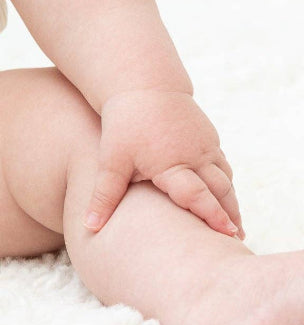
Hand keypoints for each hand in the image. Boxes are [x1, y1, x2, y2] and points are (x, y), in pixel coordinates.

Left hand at [85, 88, 242, 238]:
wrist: (142, 83)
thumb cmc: (123, 123)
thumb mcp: (111, 159)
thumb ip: (105, 195)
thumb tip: (89, 228)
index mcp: (172, 163)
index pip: (198, 194)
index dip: (212, 214)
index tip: (228, 234)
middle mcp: (195, 156)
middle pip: (220, 191)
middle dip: (230, 216)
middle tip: (236, 242)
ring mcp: (206, 146)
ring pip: (225, 180)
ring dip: (231, 203)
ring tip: (233, 228)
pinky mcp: (209, 138)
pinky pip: (223, 166)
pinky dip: (226, 185)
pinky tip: (224, 200)